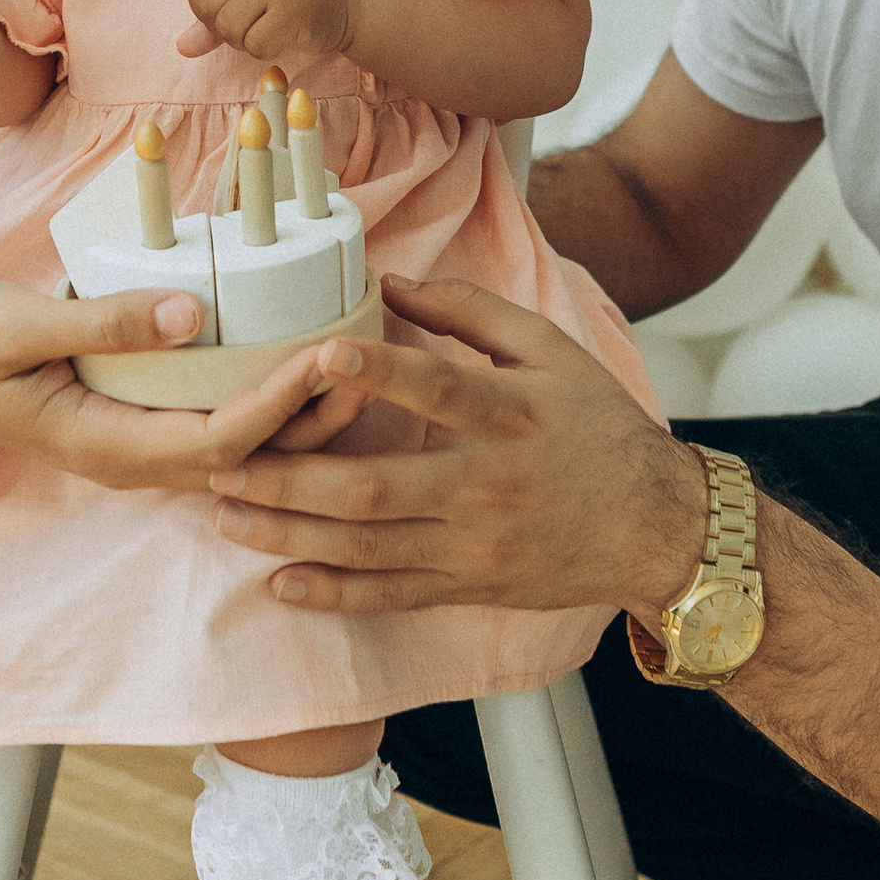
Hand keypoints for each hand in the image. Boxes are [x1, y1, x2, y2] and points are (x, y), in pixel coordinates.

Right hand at [0, 278, 350, 494]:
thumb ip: (103, 321)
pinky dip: (263, 400)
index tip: (328, 355)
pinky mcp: (136, 424)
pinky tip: (295, 361)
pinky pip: (215, 425)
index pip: (219, 442)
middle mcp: (131, 459)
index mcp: (106, 444)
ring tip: (353, 359)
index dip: (280, 405)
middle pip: (246, 458)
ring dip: (297, 413)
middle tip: (369, 357)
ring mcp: (135, 448)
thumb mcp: (17, 324)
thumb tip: (189, 313)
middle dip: (312, 416)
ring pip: (238, 449)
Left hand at [175, 0, 359, 65]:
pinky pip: (256, 46)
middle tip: (254, 23)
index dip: (206, 9)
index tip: (234, 10)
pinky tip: (284, 36)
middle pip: (208, 10)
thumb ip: (214, 18)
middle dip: (224, 29)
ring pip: (229, 31)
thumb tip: (182, 47)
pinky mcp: (292, 12)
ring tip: (270, 28)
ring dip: (245, 42)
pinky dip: (265, 51)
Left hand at [203, 274, 707, 616]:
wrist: (657, 527)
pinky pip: (392, 596)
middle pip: (376, 486)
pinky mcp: (471, 585)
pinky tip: (281, 584)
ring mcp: (475, 545)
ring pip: (369, 547)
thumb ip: (473, 312)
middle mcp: (487, 486)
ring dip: (291, 535)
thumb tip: (393, 283)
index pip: (439, 389)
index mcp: (511, 415)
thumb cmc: (600, 427)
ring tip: (226, 516)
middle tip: (222, 462)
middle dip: (291, 479)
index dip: (379, 374)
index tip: (319, 356)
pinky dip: (335, 595)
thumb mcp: (552, 351)